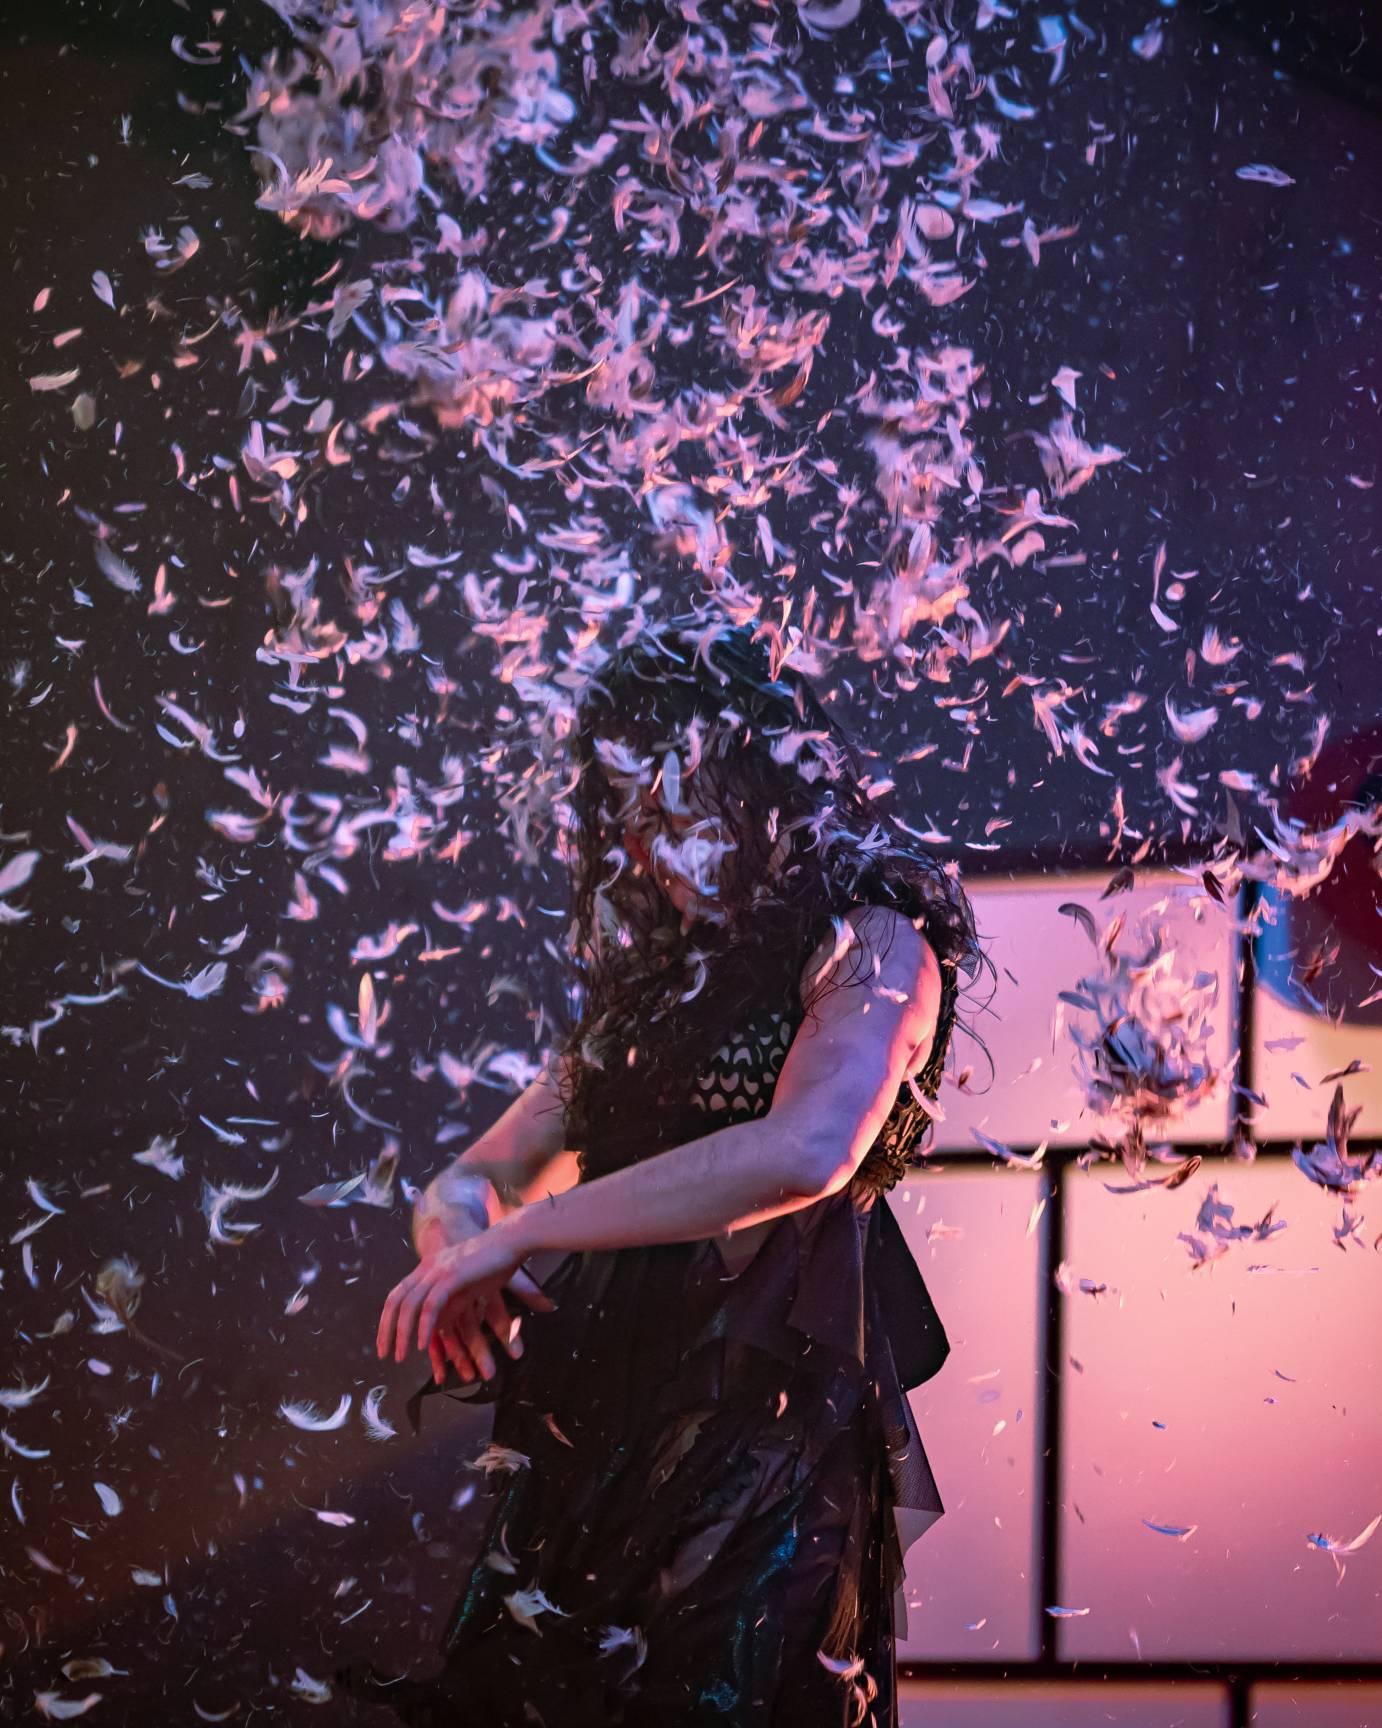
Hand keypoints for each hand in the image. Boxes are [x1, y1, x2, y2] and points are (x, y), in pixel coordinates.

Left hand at [378, 1215, 555, 1377]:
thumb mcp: (467, 1287)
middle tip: (384, 1354)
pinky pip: (431, 1306)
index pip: (397, 1295)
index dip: (388, 1320)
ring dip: (402, 1334)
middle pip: (395, 1300)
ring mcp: (438, 1271)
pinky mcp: (452, 1276)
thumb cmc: (495, 1262)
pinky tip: (422, 1346)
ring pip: (409, 1305)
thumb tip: (437, 1328)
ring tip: (400, 1356)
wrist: (512, 1240)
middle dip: (386, 1329)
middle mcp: (427, 1267)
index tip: (385, 1342)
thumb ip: (450, 1305)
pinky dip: (424, 1327)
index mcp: (428, 1267)